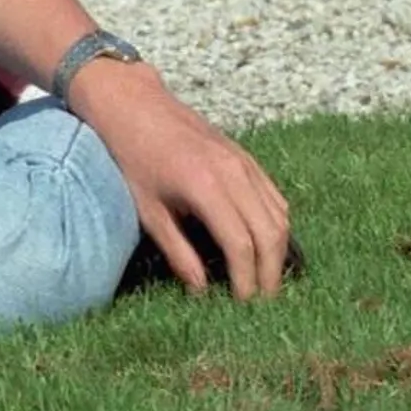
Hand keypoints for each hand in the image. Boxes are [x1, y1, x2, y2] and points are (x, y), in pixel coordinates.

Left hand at [73, 64, 293, 298]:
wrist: (132, 103)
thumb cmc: (130, 156)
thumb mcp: (147, 209)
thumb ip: (178, 252)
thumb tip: (202, 291)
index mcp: (206, 187)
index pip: (242, 246)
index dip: (247, 281)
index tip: (243, 306)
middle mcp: (234, 173)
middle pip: (270, 234)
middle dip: (270, 274)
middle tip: (262, 303)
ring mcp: (244, 162)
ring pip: (280, 216)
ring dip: (278, 252)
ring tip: (264, 280)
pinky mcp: (246, 157)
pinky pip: (275, 197)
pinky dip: (277, 225)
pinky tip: (266, 246)